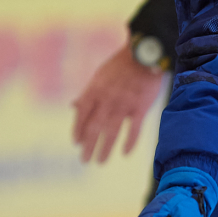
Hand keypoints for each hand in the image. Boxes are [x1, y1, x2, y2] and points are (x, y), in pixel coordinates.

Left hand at [72, 42, 164, 162]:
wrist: (144, 54)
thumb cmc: (121, 65)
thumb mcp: (99, 76)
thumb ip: (88, 93)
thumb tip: (73, 106)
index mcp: (95, 90)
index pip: (82, 115)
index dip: (78, 130)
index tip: (76, 143)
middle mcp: (107, 100)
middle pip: (95, 127)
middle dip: (88, 146)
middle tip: (85, 160)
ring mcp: (124, 104)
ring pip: (112, 131)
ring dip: (105, 148)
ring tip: (100, 161)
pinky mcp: (140, 107)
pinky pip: (134, 129)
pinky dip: (129, 142)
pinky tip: (124, 153)